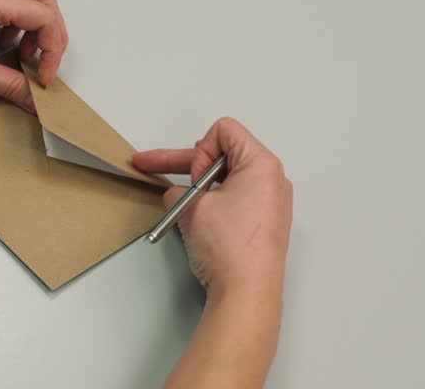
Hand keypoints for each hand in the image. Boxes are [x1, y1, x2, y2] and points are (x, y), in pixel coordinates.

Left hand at [0, 0, 68, 112]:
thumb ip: (12, 85)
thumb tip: (36, 99)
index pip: (44, 15)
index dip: (53, 48)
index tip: (44, 76)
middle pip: (41, 2)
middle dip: (50, 35)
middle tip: (43, 65)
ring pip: (25, 4)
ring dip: (32, 32)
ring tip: (21, 59)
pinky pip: (5, 11)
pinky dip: (15, 30)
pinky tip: (2, 51)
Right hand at [132, 118, 292, 298]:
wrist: (246, 292)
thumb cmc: (230, 247)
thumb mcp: (191, 206)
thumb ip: (178, 189)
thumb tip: (177, 195)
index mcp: (261, 165)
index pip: (224, 131)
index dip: (199, 149)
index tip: (194, 177)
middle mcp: (272, 180)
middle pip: (223, 154)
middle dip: (188, 164)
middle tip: (152, 165)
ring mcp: (271, 203)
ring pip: (227, 178)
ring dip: (200, 186)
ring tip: (182, 206)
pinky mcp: (265, 223)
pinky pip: (236, 199)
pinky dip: (214, 202)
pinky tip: (197, 221)